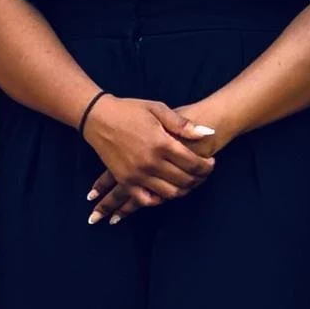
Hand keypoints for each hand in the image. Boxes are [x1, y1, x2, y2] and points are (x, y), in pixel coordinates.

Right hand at [82, 94, 215, 223]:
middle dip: (199, 179)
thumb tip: (207, 133)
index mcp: (161, 143)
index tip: (211, 163)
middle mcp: (150, 162)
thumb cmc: (130, 110)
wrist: (98, 117)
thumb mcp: (158, 109)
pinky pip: (146, 199)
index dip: (207, 166)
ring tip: (188, 182)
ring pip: (169, 193)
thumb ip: (183, 125)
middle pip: (184, 180)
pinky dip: (159, 199)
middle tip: (203, 174)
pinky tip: (166, 192)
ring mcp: (137, 174)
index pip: (193, 163)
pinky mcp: (125, 180)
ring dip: (183, 190)